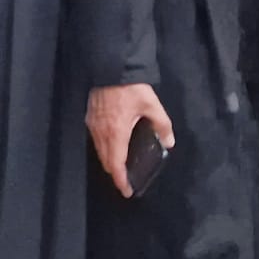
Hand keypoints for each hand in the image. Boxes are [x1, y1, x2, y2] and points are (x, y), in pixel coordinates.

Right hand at [86, 83, 173, 197]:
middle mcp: (102, 132)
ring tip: (120, 167)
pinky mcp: (90, 116)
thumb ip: (162, 124)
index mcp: (116, 133)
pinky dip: (104, 149)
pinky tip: (112, 146)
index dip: (121, 180)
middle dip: (115, 173)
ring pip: (99, 151)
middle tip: (125, 181)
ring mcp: (93, 124)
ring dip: (109, 161)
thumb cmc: (130, 88)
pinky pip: (95, 140)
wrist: (109, 67)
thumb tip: (168, 141)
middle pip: (106, 161)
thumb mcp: (151, 104)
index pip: (116, 164)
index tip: (126, 191)